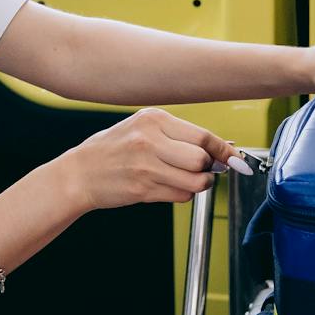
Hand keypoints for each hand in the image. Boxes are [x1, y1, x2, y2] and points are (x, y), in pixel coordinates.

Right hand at [59, 108, 244, 211]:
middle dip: (208, 169)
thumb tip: (222, 147)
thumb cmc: (113, 150)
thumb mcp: (143, 130)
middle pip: (201, 159)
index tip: (236, 159)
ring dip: (199, 185)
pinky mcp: (142, 189)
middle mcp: (150, 140)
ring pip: (195, 181)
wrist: (79, 173)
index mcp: (153, 119)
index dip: (223, 151)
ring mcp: (145, 166)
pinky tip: (166, 187)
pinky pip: (180, 196)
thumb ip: (179, 136)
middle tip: (202, 170)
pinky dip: (182, 195)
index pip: (202, 136)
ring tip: (186, 180)